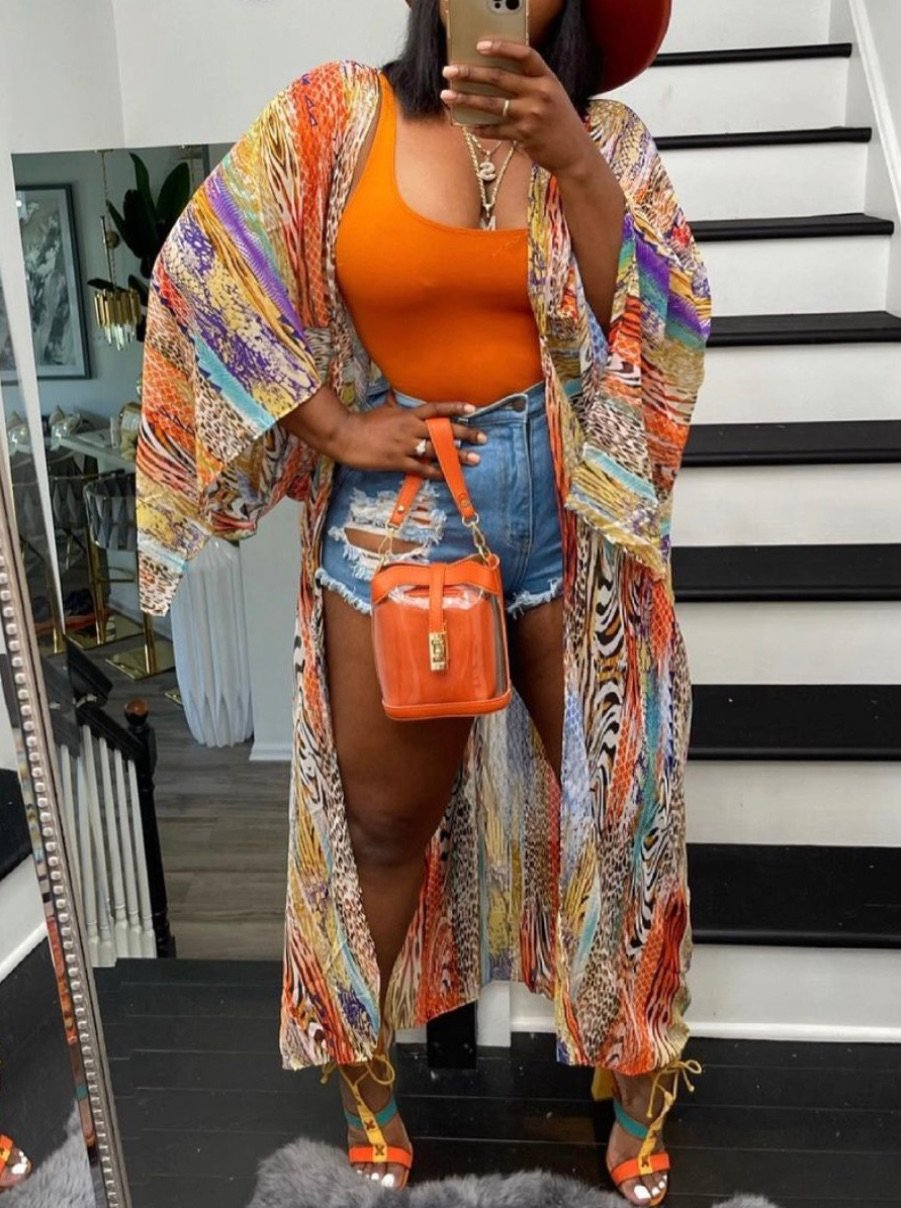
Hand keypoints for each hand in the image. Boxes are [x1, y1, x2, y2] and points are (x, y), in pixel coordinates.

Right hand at [328, 389, 486, 480]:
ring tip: (474, 459)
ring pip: (437, 450)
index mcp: (408, 415)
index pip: (436, 408)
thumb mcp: (384, 410)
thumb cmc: (364, 423)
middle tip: (483, 438)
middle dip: (465, 434)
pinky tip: (447, 476)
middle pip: (443, 430)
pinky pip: (421, 468)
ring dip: (457, 455)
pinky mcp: (398, 461)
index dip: (455, 407)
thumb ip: (396, 406)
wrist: (346, 436)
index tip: (473, 408)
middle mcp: (410, 428)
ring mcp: (405, 446)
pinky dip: (435, 472)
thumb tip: (398, 397)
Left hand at [440, 40, 595, 178]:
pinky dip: (481, 128)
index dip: (502, 48)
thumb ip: (530, 84)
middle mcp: (540, 94)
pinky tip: (468, 125)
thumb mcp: (551, 96)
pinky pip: (496, 130)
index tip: (480, 46)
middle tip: (449, 70)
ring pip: (492, 104)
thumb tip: (492, 79)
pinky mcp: (525, 136)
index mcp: (547, 78)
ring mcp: (532, 115)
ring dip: (466, 100)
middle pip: (499, 78)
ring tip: (447, 96)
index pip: (524, 55)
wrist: (575, 153)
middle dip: (470, 73)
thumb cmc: (558, 122)